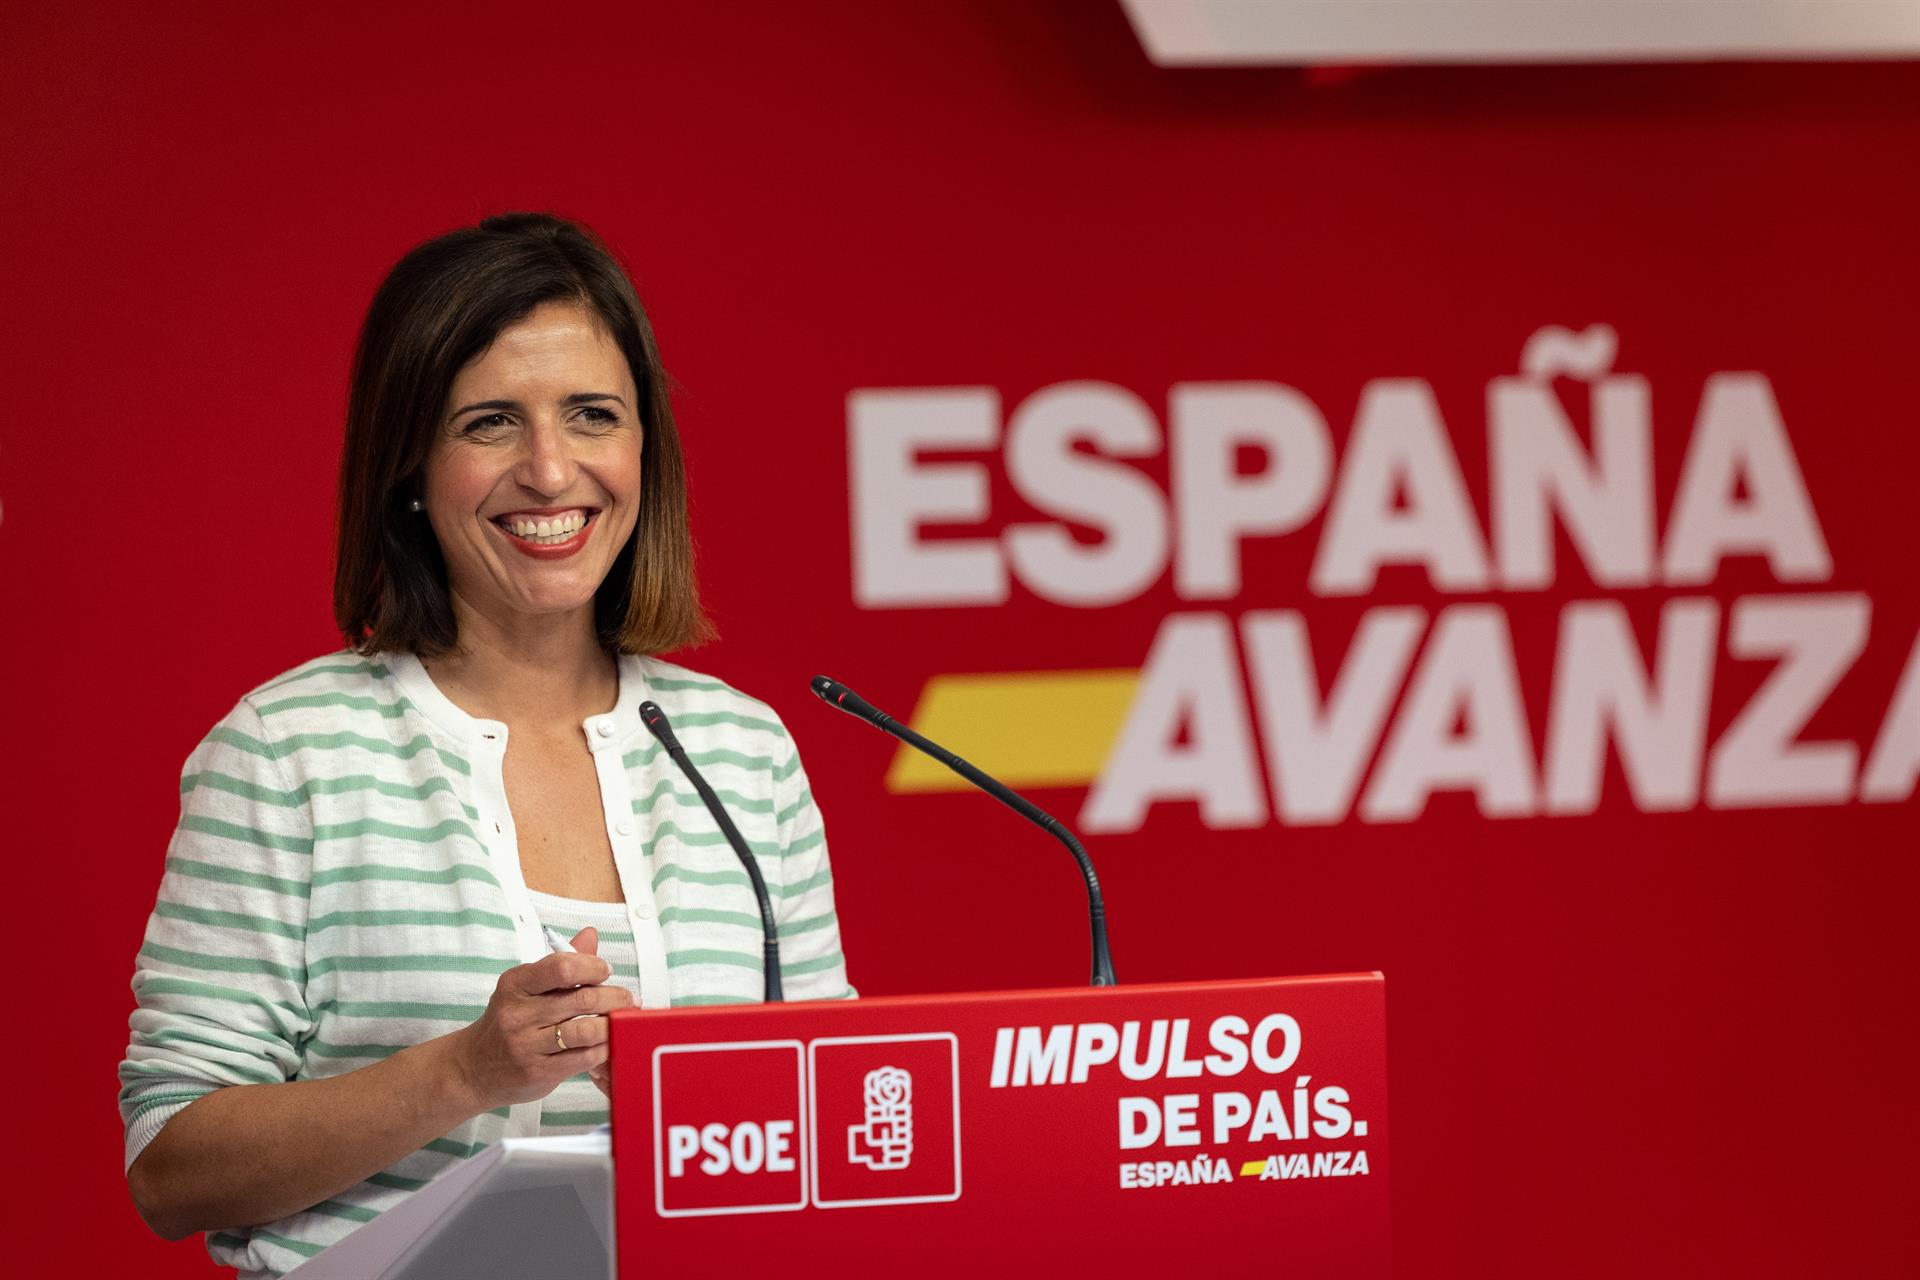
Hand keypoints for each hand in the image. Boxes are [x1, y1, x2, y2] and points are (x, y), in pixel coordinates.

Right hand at [447, 926, 633, 1111]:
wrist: (474, 1067)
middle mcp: (518, 1014)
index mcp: (515, 984)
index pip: (561, 967)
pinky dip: (603, 1049)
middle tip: (628, 999)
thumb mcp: (526, 987)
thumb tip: (590, 935)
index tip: (605, 972)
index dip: (592, 967)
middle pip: (581, 999)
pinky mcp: (537, 1073)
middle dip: (614, 997)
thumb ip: (560, 963)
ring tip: (622, 1020)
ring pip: (585, 1031)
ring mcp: (526, 1046)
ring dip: (612, 1024)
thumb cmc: (508, 1021)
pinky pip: (583, 1058)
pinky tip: (607, 1043)